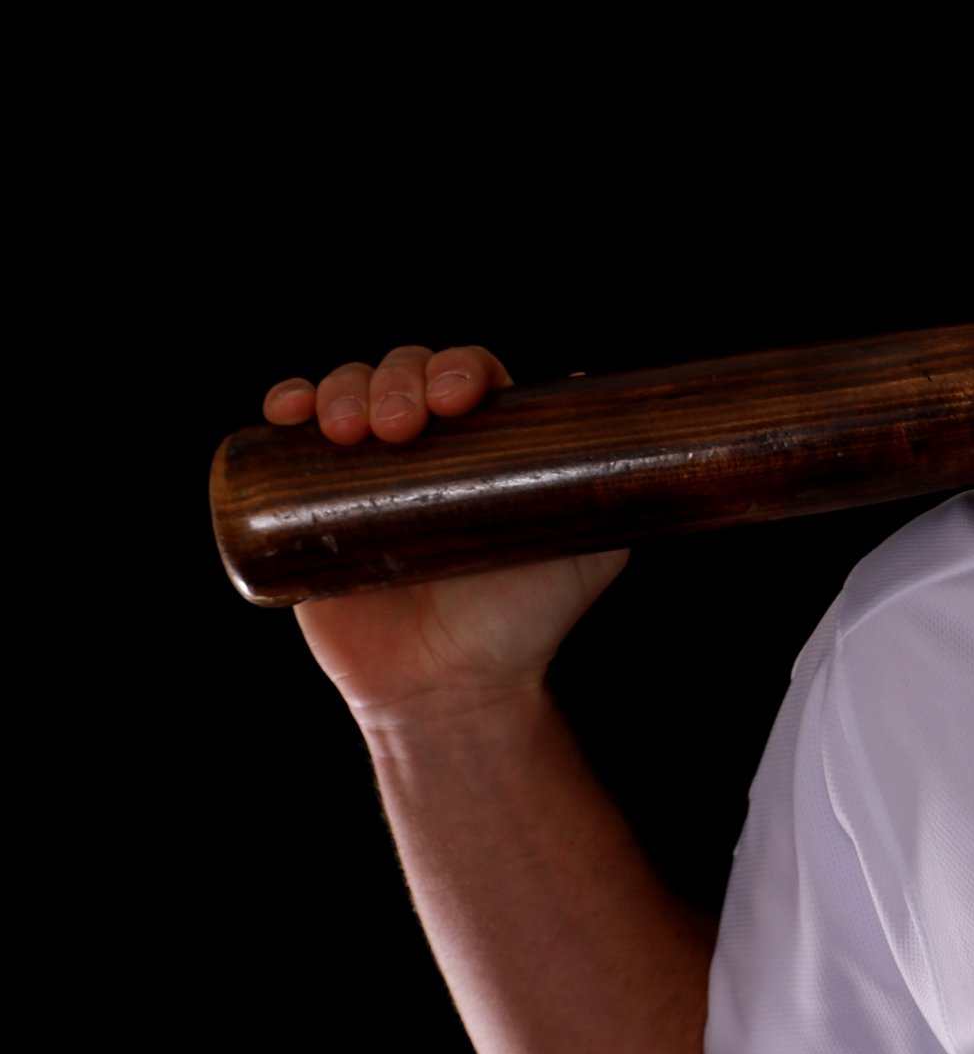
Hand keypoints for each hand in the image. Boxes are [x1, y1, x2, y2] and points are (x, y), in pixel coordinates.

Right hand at [261, 346, 624, 722]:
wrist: (451, 683)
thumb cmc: (526, 618)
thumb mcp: (589, 552)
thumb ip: (608, 485)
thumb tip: (589, 392)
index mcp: (485, 441)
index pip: (468, 375)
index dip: (457, 370)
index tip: (458, 400)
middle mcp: (425, 444)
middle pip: (402, 372)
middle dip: (395, 379)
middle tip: (402, 425)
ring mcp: (364, 468)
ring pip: (345, 392)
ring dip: (341, 389)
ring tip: (349, 431)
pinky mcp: (307, 502)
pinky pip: (287, 440)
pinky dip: (284, 406)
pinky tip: (287, 412)